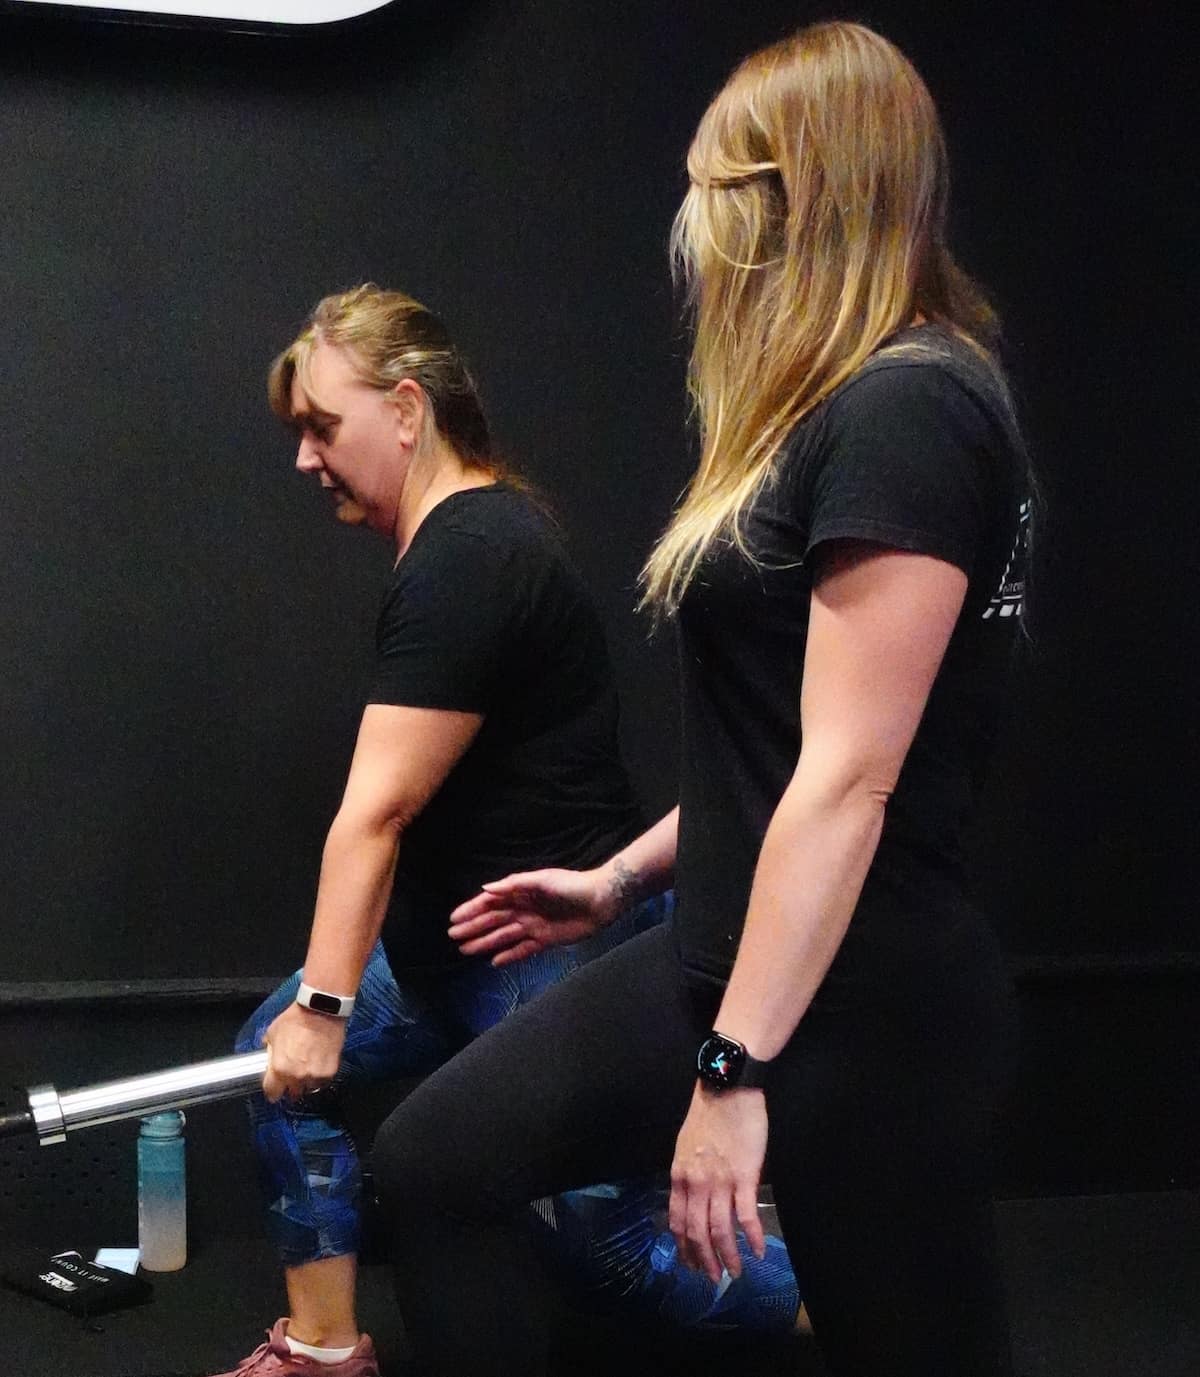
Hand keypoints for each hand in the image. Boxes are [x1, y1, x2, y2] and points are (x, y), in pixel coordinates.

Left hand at [261, 1002, 347, 1102]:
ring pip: (308, 1088)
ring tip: (309, 1065)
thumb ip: (270, 1051)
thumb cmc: (296, 1019)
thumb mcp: (273, 1033)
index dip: (273, 1090)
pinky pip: (323, 1081)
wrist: (321, 1010)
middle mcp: (296, 1076)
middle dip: (291, 1085)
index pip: (272, 1094)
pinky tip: (319, 1061)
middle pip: (292, 1093)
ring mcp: (314, 1075)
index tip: (275, 1088)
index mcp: (279, 1068)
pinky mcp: (329, 1071)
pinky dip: (321, 1074)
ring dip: (307, 1080)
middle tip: (294, 1072)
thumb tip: (268, 1059)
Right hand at [447, 866, 616, 965]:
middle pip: (493, 920)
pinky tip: (494, 962)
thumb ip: (514, 884)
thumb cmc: (571, 886)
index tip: (453, 919)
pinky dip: (509, 955)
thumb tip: (486, 888)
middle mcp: (524, 909)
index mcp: (521, 893)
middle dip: (473, 927)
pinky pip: (523, 950)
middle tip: (453, 936)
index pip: (490, 902)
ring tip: (465, 950)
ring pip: (503, 936)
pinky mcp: (546, 939)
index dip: (471, 910)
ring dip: (485, 942)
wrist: (601, 901)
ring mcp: (534, 925)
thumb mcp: (542, 880)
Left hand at [668, 1082, 767, 1282]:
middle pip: (697, 1232)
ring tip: (736, 1272)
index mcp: (680, 1176)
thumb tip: (692, 1196)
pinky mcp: (744, 1177)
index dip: (684, 1247)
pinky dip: (752, 1237)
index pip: (677, 1221)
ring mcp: (720, 1182)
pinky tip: (760, 1251)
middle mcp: (696, 1183)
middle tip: (714, 1277)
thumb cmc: (708, 1113)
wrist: (727, 1088)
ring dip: (727, 1256)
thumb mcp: (686, 1145)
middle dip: (704, 1260)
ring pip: (719, 1230)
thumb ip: (688, 1173)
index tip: (690, 1264)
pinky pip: (745, 1216)